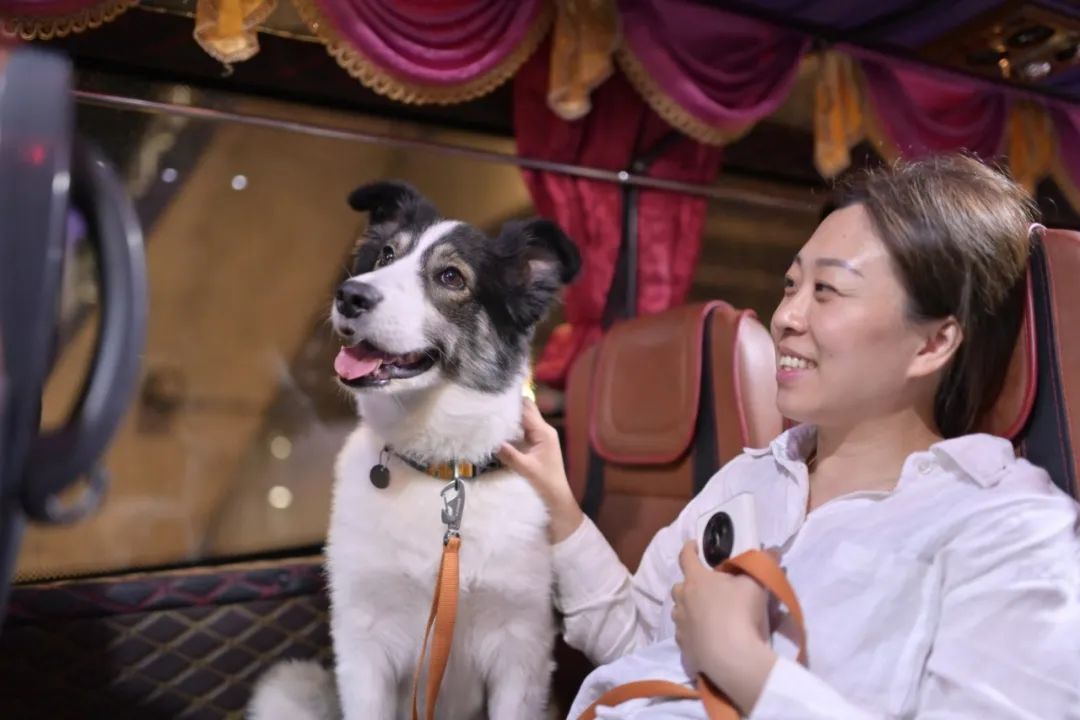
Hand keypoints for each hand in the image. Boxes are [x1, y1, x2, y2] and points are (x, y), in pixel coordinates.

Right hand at [497, 398, 583, 542]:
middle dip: (511, 405)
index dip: (511, 403)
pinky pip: (524, 428)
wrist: (557, 495)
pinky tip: (500, 428)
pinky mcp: (537, 442)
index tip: (495, 398)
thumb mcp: (526, 469)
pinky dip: (513, 426)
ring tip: (492, 413)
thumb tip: (492, 442)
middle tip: (491, 404)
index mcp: (544, 432)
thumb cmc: (545, 482)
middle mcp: (544, 430)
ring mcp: (541, 435)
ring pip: (525, 417)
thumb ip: (510, 455)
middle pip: (527, 409)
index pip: (527, 410)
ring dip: (511, 415)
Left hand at [671, 541, 776, 713]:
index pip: (686, 557)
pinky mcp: (683, 647)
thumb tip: (773, 550)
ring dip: (688, 609)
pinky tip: (705, 638)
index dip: (689, 548)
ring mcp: (680, 625)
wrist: (731, 656)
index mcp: (696, 580)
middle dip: (688, 585)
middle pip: (678, 586)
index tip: (693, 544)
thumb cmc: (740, 612)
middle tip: (704, 588)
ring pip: (678, 611)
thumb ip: (762, 564)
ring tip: (705, 614)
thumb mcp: (756, 583)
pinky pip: (684, 635)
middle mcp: (682, 600)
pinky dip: (692, 633)